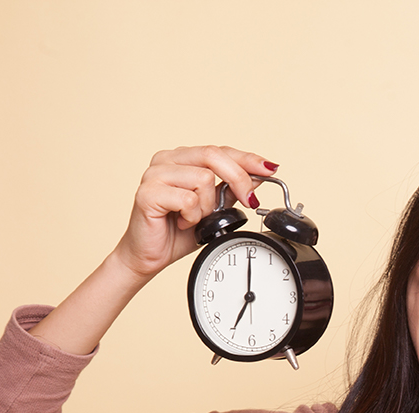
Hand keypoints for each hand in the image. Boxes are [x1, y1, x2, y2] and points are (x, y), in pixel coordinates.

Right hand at [108, 145, 277, 282]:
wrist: (148, 256)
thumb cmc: (176, 232)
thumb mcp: (214, 209)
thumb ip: (231, 190)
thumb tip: (257, 177)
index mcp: (181, 159)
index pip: (220, 150)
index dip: (247, 159)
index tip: (270, 169)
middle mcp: (166, 160)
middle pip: (213, 155)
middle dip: (239, 179)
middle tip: (248, 201)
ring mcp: (155, 174)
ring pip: (203, 178)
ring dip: (209, 206)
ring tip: (196, 219)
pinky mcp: (148, 192)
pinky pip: (188, 199)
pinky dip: (193, 216)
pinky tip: (184, 223)